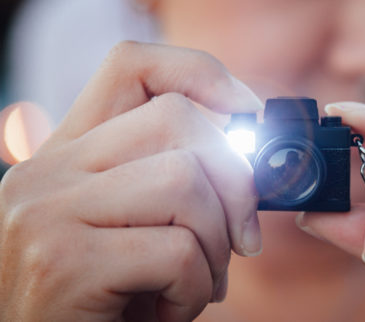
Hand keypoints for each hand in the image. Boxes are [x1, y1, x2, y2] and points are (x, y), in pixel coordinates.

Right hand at [0, 42, 262, 321]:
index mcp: (67, 155)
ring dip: (216, 245)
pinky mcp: (61, 262)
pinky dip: (196, 290)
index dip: (202, 73)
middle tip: (241, 238)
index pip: (132, 66)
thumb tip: (249, 154)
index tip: (247, 111)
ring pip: (184, 181)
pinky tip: (168, 311)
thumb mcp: (135, 230)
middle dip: (234, 181)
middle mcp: (46, 172)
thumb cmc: (106, 303)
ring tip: (196, 284)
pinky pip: (178, 251)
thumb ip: (170, 183)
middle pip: (176, 119)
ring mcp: (46, 212)